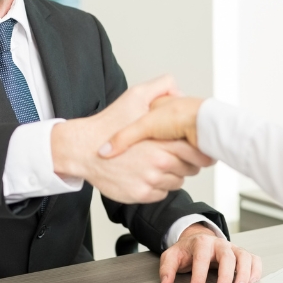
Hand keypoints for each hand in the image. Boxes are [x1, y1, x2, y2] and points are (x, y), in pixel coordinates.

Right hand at [52, 77, 212, 203]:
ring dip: (171, 174)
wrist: (83, 149)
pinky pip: (161, 193)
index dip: (199, 151)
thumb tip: (180, 91)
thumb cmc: (108, 124)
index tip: (197, 148)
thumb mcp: (135, 96)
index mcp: (162, 142)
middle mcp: (159, 164)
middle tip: (172, 154)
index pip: (197, 154)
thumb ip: (161, 87)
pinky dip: (157, 186)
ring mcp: (150, 182)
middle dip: (184, 162)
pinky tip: (145, 173)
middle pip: (190, 169)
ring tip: (155, 162)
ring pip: (176, 182)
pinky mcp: (141, 195)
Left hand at [160, 224, 261, 282]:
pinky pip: (254, 260)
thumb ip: (167, 268)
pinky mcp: (242, 255)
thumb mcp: (172, 256)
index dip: (199, 275)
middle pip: (227, 256)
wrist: (199, 240)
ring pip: (244, 257)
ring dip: (244, 274)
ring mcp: (233, 248)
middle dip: (225, 276)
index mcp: (202, 242)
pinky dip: (255, 272)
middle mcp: (220, 244)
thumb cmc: (187, 251)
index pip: (202, 258)